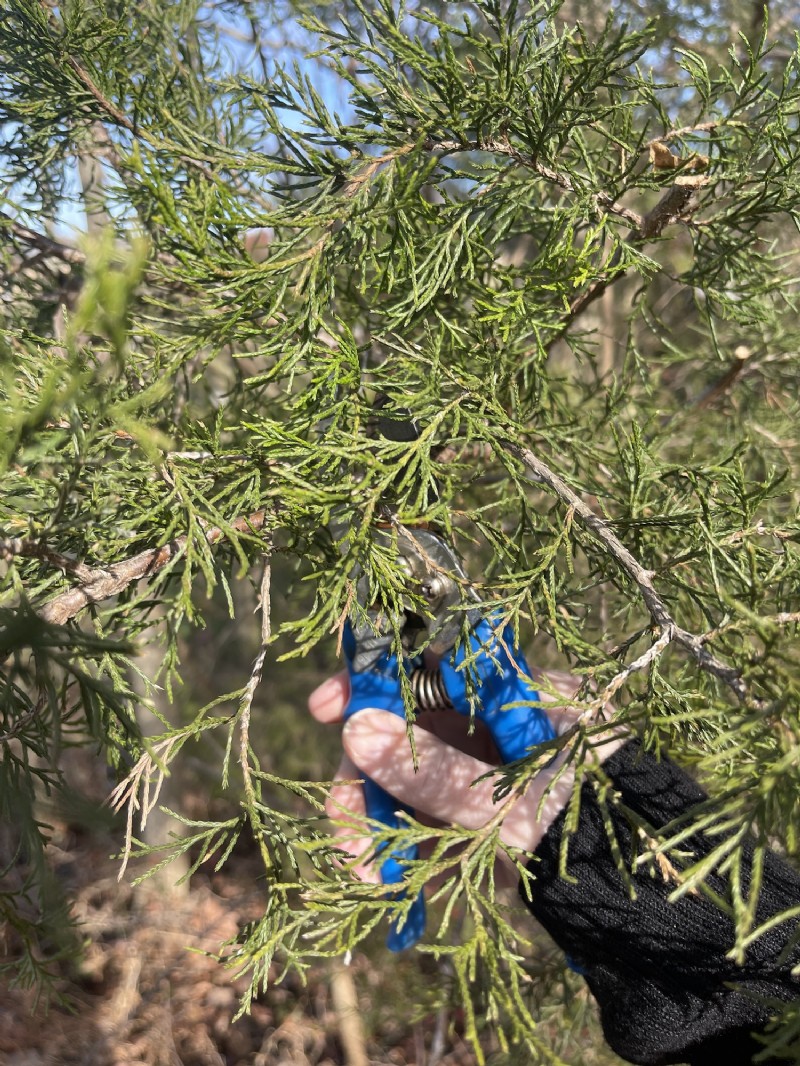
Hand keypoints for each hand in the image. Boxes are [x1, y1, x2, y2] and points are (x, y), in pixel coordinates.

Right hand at [308, 666, 623, 886]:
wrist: (637, 900)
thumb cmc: (586, 835)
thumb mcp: (507, 808)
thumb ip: (433, 773)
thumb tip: (354, 730)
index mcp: (512, 697)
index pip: (432, 658)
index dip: (373, 675)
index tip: (324, 707)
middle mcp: (491, 722)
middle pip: (402, 725)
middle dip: (364, 779)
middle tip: (342, 830)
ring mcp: (481, 765)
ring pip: (403, 774)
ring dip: (375, 824)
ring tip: (369, 880)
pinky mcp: (473, 808)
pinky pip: (421, 812)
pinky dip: (403, 845)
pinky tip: (398, 887)